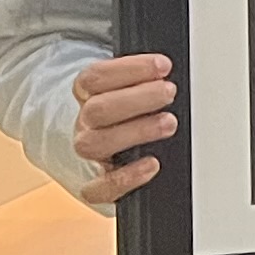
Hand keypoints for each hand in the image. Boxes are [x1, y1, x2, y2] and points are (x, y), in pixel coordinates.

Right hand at [68, 52, 177, 206]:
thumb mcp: (129, 90)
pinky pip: (97, 188)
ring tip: (168, 124)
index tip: (162, 66)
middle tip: (169, 92)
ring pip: (95, 143)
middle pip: (98, 109)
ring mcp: (87, 156)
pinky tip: (152, 165)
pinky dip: (124, 178)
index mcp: (88, 96)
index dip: (129, 69)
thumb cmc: (126, 116)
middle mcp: (85, 124)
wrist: (97, 155)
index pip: (95, 78)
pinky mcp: (94, 187)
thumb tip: (169, 73)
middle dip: (137, 98)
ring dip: (135, 131)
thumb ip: (145, 80)